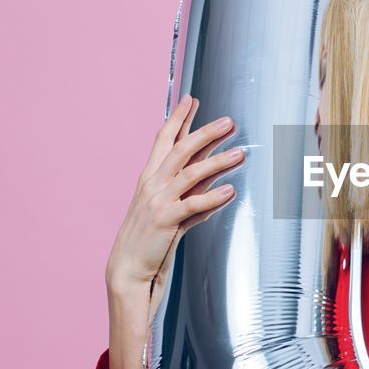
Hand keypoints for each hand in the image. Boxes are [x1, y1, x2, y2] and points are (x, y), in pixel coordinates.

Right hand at [105, 94, 244, 293]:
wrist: (128, 269)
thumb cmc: (149, 240)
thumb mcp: (168, 211)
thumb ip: (190, 195)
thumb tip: (214, 185)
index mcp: (149, 178)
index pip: (164, 140)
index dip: (178, 119)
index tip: (191, 99)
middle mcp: (152, 184)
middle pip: (180, 150)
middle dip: (204, 132)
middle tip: (228, 121)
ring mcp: (158, 201)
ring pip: (191, 174)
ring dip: (218, 162)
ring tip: (240, 154)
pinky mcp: (166, 221)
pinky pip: (194, 206)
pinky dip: (213, 198)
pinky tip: (231, 191)